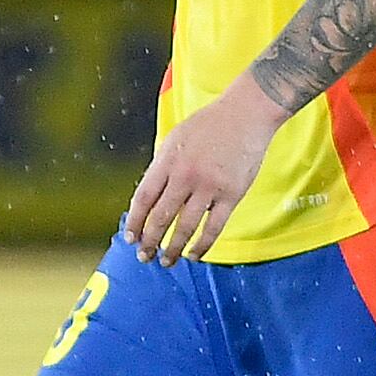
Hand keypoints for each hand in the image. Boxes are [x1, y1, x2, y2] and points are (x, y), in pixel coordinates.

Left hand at [123, 80, 289, 264]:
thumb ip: (162, 167)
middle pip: (160, 217)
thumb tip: (149, 199)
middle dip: (149, 241)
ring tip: (167, 261)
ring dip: (173, 248)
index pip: (143, 198)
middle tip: (144, 256)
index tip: (130, 238)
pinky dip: (202, 245)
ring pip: (185, 227)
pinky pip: (214, 227)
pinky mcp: (231, 194)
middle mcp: (185, 175)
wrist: (245, 114)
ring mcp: (209, 186)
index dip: (135, 222)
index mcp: (167, 161)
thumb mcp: (175, 139)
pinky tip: (194, 254)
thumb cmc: (210, 125)